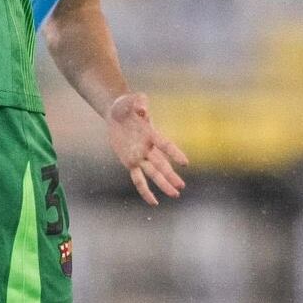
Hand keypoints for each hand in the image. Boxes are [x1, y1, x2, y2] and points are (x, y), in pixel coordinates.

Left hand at [105, 91, 188, 206]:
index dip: (174, 154)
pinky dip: (145, 190)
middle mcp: (148, 147)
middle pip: (161, 164)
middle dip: (170, 176)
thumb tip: (143, 111)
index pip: (165, 145)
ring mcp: (140, 156)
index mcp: (151, 133)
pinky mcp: (130, 162)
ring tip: (175, 195)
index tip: (185, 163)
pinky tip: (153, 202)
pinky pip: (138, 179)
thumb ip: (139, 102)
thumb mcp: (132, 100)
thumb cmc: (127, 104)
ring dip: (164, 184)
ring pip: (153, 174)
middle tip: (182, 186)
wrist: (117, 112)